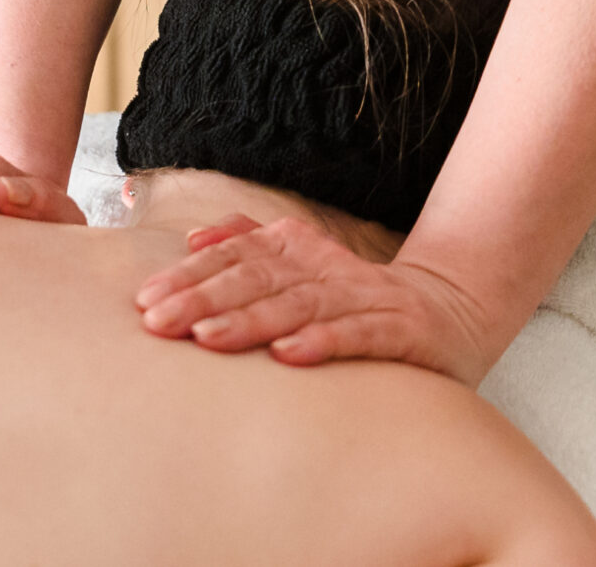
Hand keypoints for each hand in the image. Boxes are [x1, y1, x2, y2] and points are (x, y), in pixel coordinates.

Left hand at [133, 216, 496, 383]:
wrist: (451, 311)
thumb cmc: (357, 300)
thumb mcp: (300, 270)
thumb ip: (249, 248)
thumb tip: (194, 240)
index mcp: (298, 251)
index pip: (235, 257)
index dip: (189, 277)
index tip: (144, 299)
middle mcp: (327, 268)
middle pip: (257, 279)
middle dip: (203, 298)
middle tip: (157, 322)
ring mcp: (365, 298)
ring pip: (299, 305)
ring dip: (250, 320)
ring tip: (207, 337)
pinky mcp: (400, 331)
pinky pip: (357, 335)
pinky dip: (322, 342)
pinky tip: (288, 354)